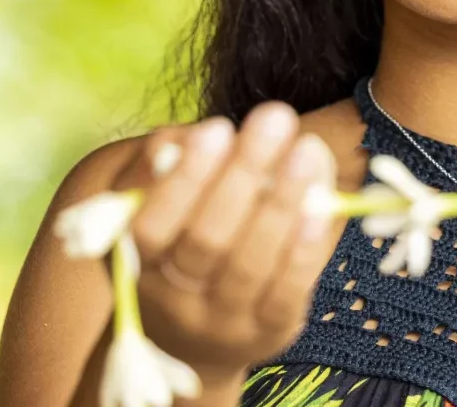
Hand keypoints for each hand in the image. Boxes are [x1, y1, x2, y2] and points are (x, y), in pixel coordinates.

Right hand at [117, 104, 339, 391]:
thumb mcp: (152, 205)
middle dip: (242, 174)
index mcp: (136, 261)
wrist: (194, 337)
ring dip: (282, 202)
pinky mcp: (267, 332)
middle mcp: (174, 299)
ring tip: (307, 148)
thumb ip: (162, 166)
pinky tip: (320, 205)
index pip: (151, 225)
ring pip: (249, 263)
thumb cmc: (177, 245)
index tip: (218, 127)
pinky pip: (287, 291)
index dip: (184, 179)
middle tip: (275, 117)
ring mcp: (222, 320)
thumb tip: (183, 141)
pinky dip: (304, 247)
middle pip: (206, 240)